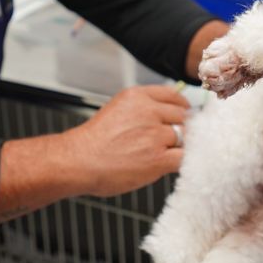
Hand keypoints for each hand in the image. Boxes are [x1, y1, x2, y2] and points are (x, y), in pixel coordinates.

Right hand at [62, 85, 189, 196]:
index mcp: (138, 97)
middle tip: (168, 142)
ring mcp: (155, 135)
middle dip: (180, 130)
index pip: (174, 96)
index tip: (181, 117)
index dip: (180, 109)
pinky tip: (170, 166)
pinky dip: (182, 163)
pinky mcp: (158, 158)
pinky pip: (184, 158)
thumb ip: (142, 109)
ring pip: (185, 138)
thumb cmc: (92, 142)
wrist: (77, 161)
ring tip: (161, 156)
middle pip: (183, 118)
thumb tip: (166, 115)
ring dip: (178, 148)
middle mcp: (149, 112)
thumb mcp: (118, 109)